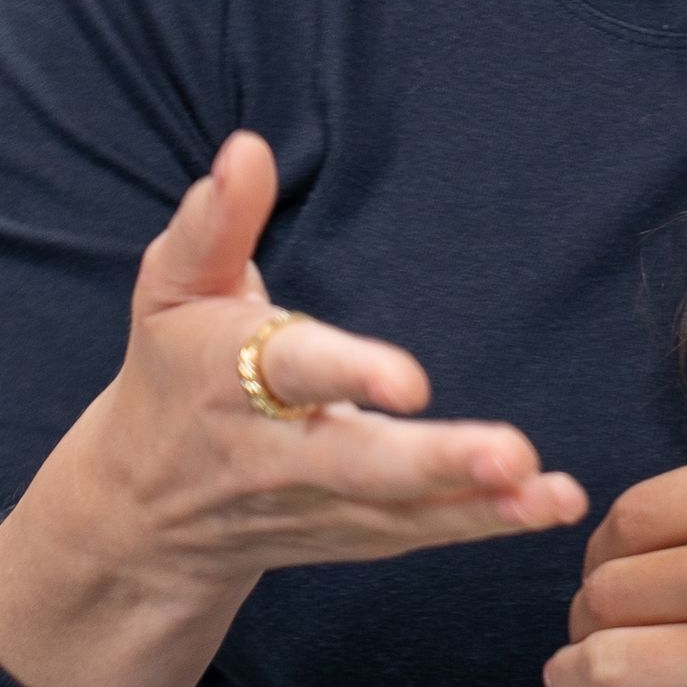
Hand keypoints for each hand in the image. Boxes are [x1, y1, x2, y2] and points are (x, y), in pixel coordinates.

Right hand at [0, 133, 587, 686]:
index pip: (294, 371)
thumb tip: (246, 150)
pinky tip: (550, 504)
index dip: (350, 374)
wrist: (135, 516)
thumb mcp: (173, 292)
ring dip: (483, 506)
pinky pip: (418, 534)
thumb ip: (214, 224)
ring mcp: (317, 505)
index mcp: (233, 377)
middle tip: (512, 454)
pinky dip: (485, 522)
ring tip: (551, 492)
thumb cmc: (173, 373)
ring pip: (400, 512)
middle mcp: (276, 454)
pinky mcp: (350, 536)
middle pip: (357, 463)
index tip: (412, 382)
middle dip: (434, 462)